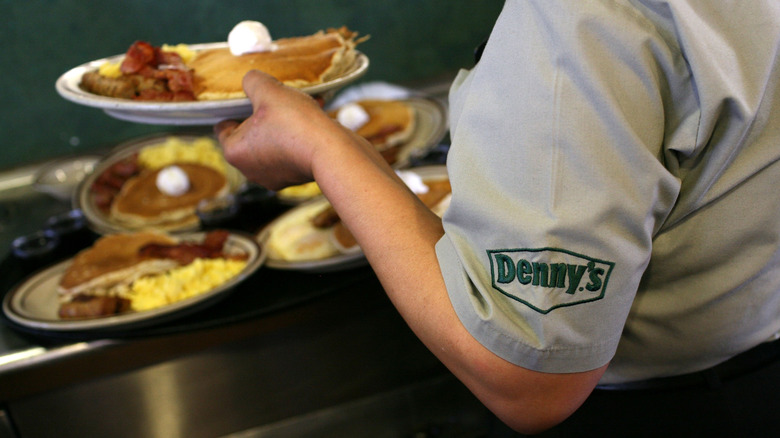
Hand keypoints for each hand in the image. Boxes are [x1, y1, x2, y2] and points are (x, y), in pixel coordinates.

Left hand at [214, 70, 355, 190]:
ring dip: (284, 124)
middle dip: (264, 116)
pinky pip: (291, 151)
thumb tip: (251, 80)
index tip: (253, 98)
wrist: (332, 152)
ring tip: (301, 104)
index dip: (236, 109)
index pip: (224, 126)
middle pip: (250, 135)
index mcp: (234, 152)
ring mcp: (274, 177)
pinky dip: (299, 136)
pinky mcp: (295, 177)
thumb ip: (253, 81)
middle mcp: (250, 170)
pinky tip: (314, 116)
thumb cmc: (295, 123)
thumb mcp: (269, 90)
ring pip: (273, 141)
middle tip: (278, 100)